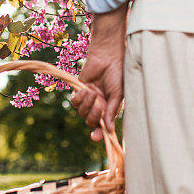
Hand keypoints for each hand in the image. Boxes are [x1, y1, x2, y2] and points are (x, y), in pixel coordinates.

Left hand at [70, 4, 127, 140]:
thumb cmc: (117, 73)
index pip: (103, 127)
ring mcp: (89, 99)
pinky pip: (75, 102)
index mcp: (110, 109)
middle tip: (98, 104)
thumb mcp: (118, 94)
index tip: (95, 137)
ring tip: (92, 92)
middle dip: (93, 116)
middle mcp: (99, 106)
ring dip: (86, 104)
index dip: (99, 134)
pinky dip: (79, 98)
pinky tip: (85, 89)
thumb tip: (109, 130)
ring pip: (82, 113)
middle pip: (91, 122)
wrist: (108, 56)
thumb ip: (112, 111)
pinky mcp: (80, 90)